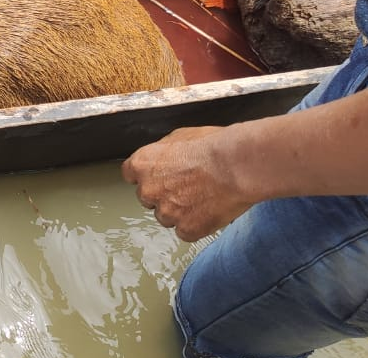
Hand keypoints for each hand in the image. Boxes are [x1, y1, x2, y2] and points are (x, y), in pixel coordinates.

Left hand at [121, 125, 254, 241]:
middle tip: (188, 187)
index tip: (158, 177)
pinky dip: (197, 224)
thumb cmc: (212, 146)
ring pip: (166, 217)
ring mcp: (166, 212)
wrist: (237, 166)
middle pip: (148, 198)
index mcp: (142, 164)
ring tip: (203, 198)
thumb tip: (162, 159)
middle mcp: (148, 190)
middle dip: (163, 194)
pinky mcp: (186, 229)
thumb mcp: (179, 137)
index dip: (147, 176)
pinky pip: (186, 231)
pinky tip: (210, 210)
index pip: (130, 175)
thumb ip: (162, 152)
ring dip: (180, 211)